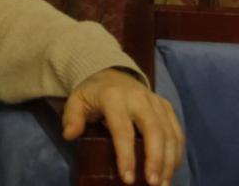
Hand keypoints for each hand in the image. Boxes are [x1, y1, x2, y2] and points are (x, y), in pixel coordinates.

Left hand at [63, 68, 183, 185]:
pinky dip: (176, 152)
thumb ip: (72, 118)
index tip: (128, 179)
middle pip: (153, 131)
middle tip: (153, 184)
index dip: (126, 156)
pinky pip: (176, 131)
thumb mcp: (76, 101)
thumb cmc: (93, 94)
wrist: (111, 73)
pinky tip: (171, 169)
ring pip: (169, 133)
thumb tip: (69, 135)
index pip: (122, 130)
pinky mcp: (166, 106)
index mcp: (113, 98)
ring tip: (163, 183)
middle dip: (156, 160)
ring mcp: (155, 101)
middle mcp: (138, 98)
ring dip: (169, 161)